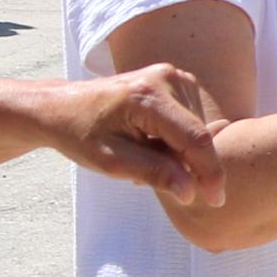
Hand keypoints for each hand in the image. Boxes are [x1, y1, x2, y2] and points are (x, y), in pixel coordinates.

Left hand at [0, 67, 228, 203]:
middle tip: (145, 173)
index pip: (195, 138)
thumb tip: (191, 192)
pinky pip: (191, 119)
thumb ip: (154, 174)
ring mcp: (173, 75)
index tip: (216, 201)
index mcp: (149, 96)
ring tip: (143, 154)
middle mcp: (167, 77)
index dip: (210, 172)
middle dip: (185, 162)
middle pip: (198, 134)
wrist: (60, 106)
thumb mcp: (111, 161)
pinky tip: (151, 141)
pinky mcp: (176, 80)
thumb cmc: (80, 133)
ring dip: (179, 151)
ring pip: (198, 128)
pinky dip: (177, 138)